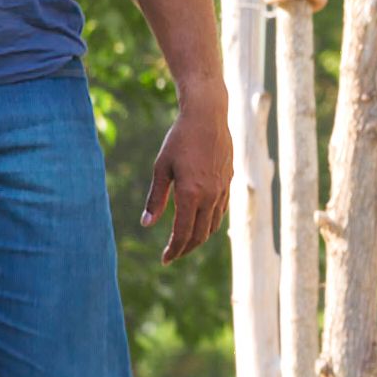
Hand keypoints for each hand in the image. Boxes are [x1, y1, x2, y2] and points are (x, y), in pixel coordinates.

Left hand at [143, 86, 233, 261]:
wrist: (208, 116)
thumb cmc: (179, 139)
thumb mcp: (162, 168)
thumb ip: (156, 198)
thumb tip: (146, 224)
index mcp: (190, 194)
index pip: (183, 233)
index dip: (173, 250)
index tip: (165, 259)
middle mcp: (209, 196)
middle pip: (199, 235)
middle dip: (185, 249)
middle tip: (172, 255)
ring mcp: (222, 190)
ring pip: (212, 226)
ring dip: (198, 238)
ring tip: (185, 242)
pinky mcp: (229, 183)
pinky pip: (220, 211)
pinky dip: (209, 223)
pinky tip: (200, 222)